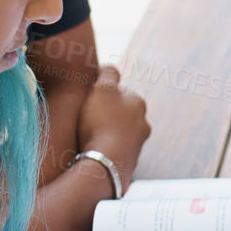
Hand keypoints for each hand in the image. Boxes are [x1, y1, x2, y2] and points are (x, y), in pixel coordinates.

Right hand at [75, 65, 148, 184]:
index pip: (120, 92)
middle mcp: (143, 124)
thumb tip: (109, 67)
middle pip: (122, 114)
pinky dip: (106, 148)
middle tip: (87, 118)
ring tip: (87, 135)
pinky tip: (93, 151)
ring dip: (106, 132)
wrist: (105, 162)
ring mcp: (137, 146)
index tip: (89, 99)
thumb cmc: (101, 122)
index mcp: (139, 104)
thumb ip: (108, 74)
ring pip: (120, 133)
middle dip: (107, 114)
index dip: (102, 93)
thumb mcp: (102, 89)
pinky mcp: (129, 163)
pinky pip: (115, 151)